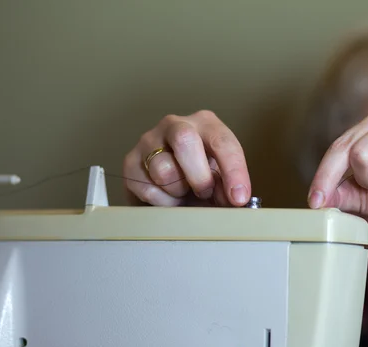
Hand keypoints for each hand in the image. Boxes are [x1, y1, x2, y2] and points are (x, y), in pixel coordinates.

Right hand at [123, 110, 251, 206]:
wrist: (166, 183)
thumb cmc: (199, 176)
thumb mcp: (219, 177)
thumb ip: (227, 186)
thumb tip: (236, 199)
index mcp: (205, 124)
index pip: (222, 141)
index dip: (233, 171)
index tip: (238, 198)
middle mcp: (175, 125)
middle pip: (185, 141)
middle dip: (198, 176)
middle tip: (204, 194)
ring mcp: (149, 141)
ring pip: (163, 170)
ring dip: (178, 191)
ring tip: (183, 192)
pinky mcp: (130, 161)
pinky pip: (147, 188)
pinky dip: (162, 202)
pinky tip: (167, 197)